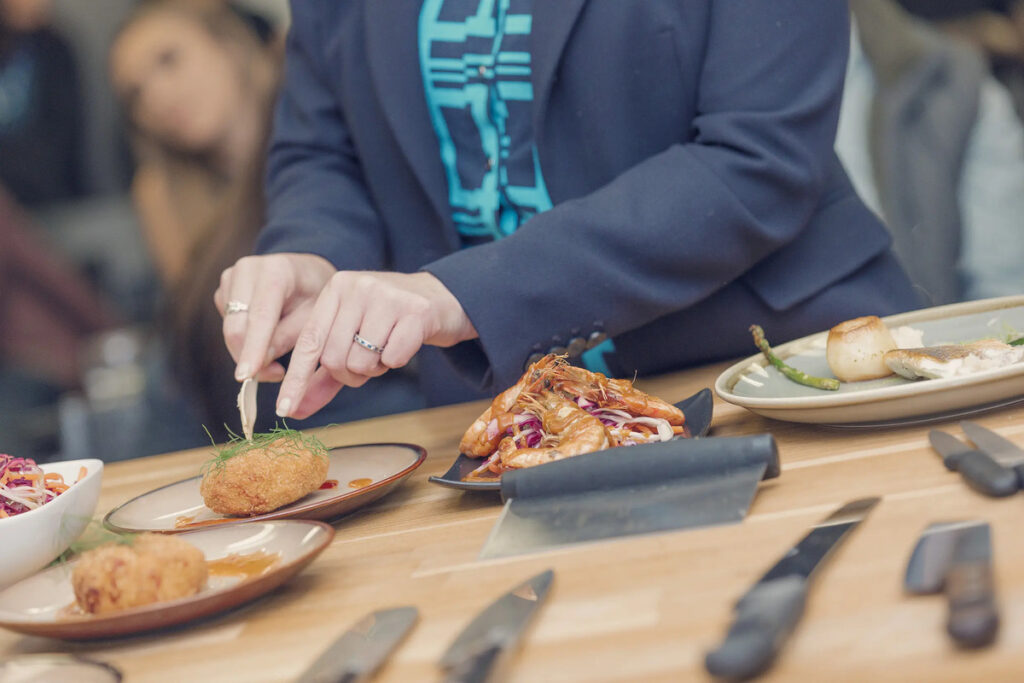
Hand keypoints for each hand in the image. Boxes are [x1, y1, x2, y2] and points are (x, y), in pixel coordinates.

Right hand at [215, 253, 337, 381]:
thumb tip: (260, 363)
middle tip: (276, 375)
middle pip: (236, 326)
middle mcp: (247, 269)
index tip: (246, 375)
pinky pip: (228, 325)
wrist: (305, 273)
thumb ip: (287, 338)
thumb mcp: (313, 318)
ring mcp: (231, 277)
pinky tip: (265, 337)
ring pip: (230, 329)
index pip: (261, 316)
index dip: (253, 348)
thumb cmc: (314, 296)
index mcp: (276, 271)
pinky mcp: (223, 290)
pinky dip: (244, 340)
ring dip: (248, 352)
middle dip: (250, 358)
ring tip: (277, 360)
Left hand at [276, 270, 476, 418]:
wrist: (442, 299)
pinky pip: (392, 359)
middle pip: (334, 358)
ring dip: (375, 368)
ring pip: (362, 362)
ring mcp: (387, 296)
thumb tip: (294, 410)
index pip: (309, 341)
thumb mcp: (352, 339)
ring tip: (387, 348)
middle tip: (369, 363)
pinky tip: (405, 343)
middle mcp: (357, 286)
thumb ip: (322, 375)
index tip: (284, 409)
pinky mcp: (415, 311)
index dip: (296, 378)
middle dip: (350, 374)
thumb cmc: (390, 322)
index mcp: (336, 288)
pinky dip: (396, 362)